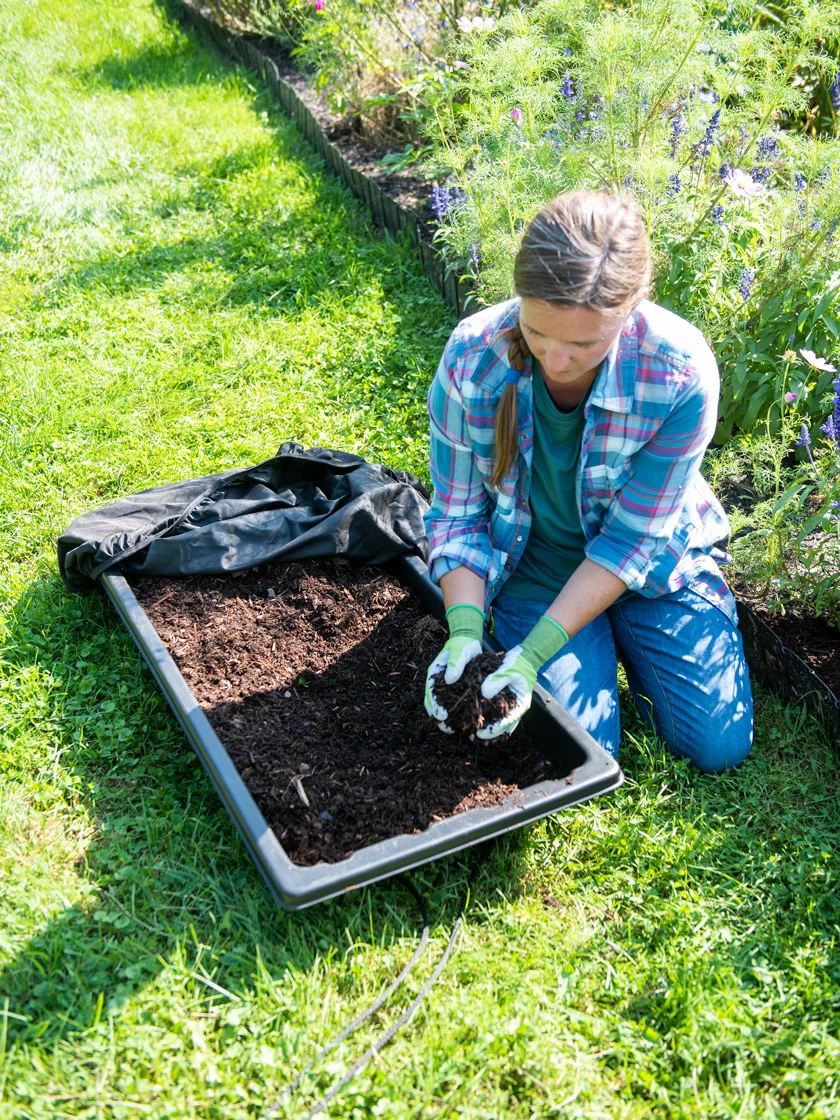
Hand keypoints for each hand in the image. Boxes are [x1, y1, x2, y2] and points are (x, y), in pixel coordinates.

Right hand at [424, 604, 483, 730]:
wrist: (468, 640)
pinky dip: (453, 710)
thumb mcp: (460, 651)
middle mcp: (437, 680)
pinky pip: (450, 700)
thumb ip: (455, 663)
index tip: (441, 715)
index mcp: (434, 671)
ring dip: (443, 715)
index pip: (430, 691)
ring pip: (440, 702)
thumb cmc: (463, 644)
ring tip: (450, 729)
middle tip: (445, 727)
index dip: (434, 704)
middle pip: (432, 700)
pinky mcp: (454, 687)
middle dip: (436, 714)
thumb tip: (449, 680)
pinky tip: (460, 720)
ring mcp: (445, 684)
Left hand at [476, 615, 568, 739]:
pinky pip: (495, 713)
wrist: (524, 657)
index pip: (507, 722)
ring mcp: (510, 705)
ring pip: (499, 722)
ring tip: (471, 731)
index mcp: (521, 703)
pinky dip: (486, 717)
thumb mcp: (508, 669)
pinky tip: (474, 719)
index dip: (494, 730)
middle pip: (503, 726)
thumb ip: (498, 680)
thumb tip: (484, 694)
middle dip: (489, 733)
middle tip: (473, 736)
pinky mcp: (503, 700)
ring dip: (487, 727)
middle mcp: (516, 708)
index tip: (480, 734)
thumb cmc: (518, 663)